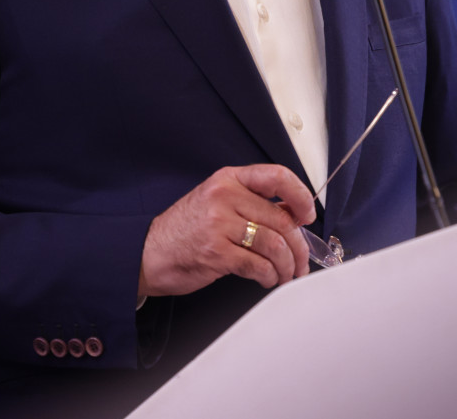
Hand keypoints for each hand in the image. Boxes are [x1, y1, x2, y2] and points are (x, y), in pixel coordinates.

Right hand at [138, 164, 315, 298]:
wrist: (147, 253)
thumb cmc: (184, 230)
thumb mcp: (216, 202)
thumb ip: (250, 202)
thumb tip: (292, 213)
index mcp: (228, 179)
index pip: (277, 177)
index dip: (300, 196)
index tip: (308, 213)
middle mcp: (225, 197)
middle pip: (281, 219)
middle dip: (299, 245)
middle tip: (302, 260)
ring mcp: (219, 225)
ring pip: (274, 244)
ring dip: (287, 265)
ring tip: (286, 274)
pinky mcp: (216, 253)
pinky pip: (258, 265)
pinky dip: (270, 276)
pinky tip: (268, 279)